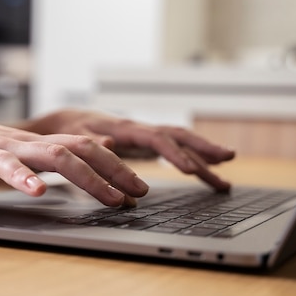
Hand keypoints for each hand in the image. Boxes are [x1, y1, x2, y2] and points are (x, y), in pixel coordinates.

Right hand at [0, 104, 148, 206]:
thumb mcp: (10, 153)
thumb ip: (39, 156)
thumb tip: (71, 160)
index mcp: (36, 143)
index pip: (86, 148)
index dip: (116, 165)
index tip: (138, 186)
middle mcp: (28, 142)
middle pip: (83, 148)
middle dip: (116, 171)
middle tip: (140, 192)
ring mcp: (4, 147)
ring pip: (54, 155)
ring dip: (88, 177)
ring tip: (111, 198)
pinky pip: (3, 165)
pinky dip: (23, 178)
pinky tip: (38, 191)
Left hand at [23, 109, 234, 190]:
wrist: (66, 121)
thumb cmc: (69, 130)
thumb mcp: (75, 137)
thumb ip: (92, 143)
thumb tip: (110, 144)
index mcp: (125, 128)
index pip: (155, 138)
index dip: (174, 153)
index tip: (190, 169)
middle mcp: (140, 130)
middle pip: (178, 136)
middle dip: (204, 147)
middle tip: (228, 157)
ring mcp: (145, 137)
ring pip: (180, 144)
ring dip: (203, 157)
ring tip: (225, 174)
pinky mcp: (145, 145)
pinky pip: (173, 151)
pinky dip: (190, 161)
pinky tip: (206, 171)